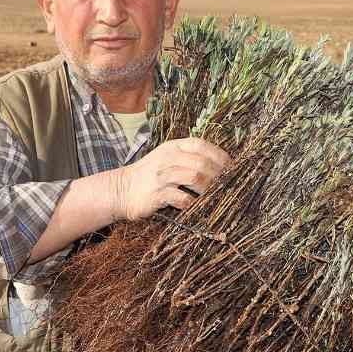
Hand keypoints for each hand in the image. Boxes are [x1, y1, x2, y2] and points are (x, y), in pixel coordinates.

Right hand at [111, 137, 230, 220]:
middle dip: (218, 175)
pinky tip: (198, 206)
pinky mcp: (156, 195)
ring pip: (194, 178)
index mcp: (172, 147)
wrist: (121, 189)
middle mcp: (167, 159)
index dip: (218, 155)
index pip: (200, 144)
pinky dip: (193, 203)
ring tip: (216, 197)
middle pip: (201, 163)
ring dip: (209, 189)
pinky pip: (181, 198)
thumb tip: (221, 166)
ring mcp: (161, 176)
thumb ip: (189, 157)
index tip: (231, 167)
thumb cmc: (151, 175)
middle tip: (228, 186)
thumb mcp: (167, 158)